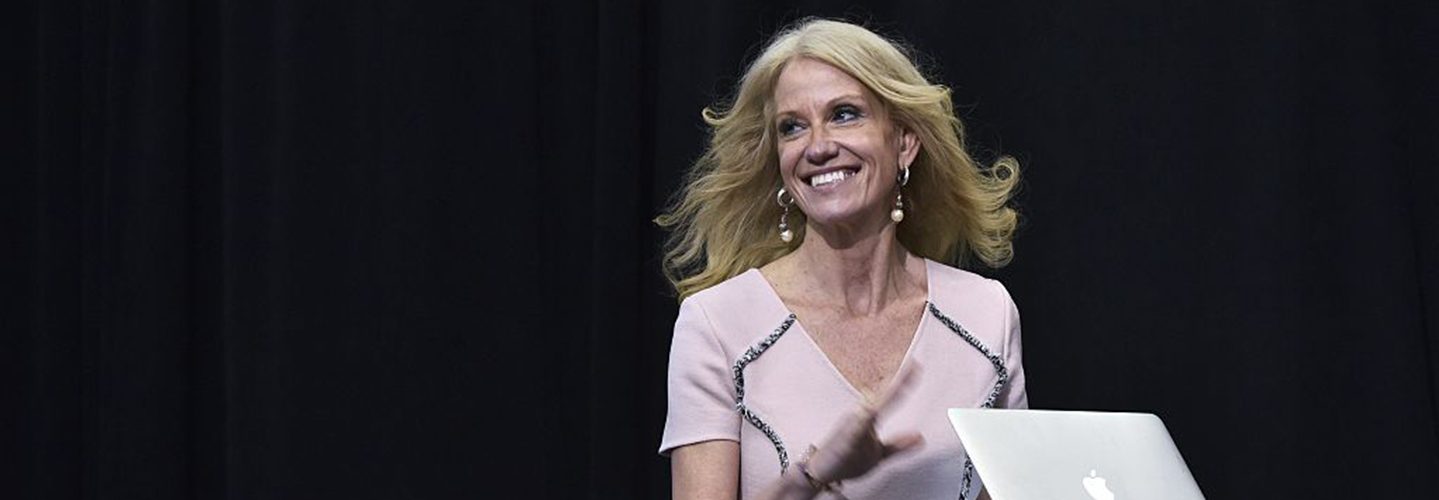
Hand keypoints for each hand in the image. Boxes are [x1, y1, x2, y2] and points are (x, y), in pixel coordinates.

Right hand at [804, 363, 924, 483]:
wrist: (820, 472)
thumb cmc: (845, 460)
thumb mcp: (879, 454)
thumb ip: (899, 445)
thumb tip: (920, 437)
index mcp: (869, 418)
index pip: (889, 397)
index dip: (902, 381)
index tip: (915, 364)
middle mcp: (860, 417)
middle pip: (882, 396)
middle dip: (896, 381)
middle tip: (912, 363)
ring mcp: (851, 427)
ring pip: (870, 409)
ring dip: (883, 396)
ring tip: (897, 382)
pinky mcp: (844, 441)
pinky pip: (853, 430)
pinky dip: (861, 421)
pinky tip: (868, 413)